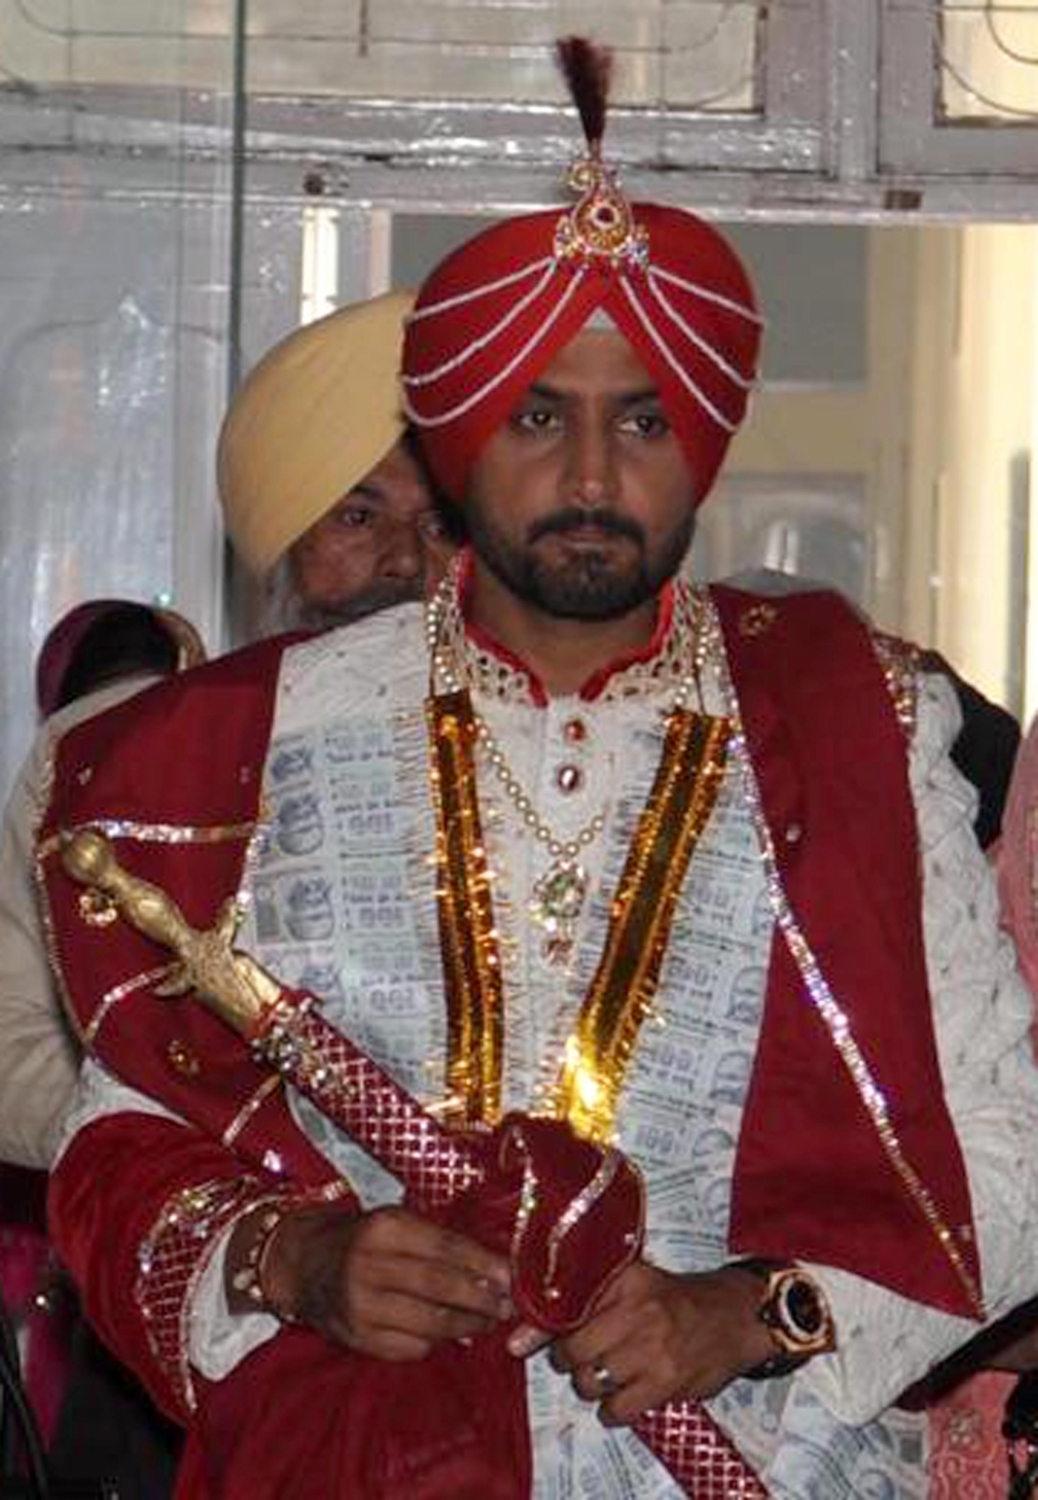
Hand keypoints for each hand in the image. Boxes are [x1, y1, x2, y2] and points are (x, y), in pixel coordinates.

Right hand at [229, 1203, 512, 1360]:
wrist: (306, 1264)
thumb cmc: (364, 1238)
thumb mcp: (397, 1222)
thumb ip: (439, 1240)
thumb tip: (494, 1267)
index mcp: (383, 1228)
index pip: (444, 1247)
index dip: (482, 1263)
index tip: (511, 1276)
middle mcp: (369, 1267)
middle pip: (439, 1287)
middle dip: (481, 1299)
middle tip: (508, 1305)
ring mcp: (361, 1307)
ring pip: (429, 1323)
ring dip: (467, 1325)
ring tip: (488, 1321)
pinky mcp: (357, 1339)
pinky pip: (411, 1348)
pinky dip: (437, 1342)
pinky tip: (452, 1334)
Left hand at [510, 1261, 772, 1423]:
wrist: (734, 1316)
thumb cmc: (673, 1299)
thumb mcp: (630, 1285)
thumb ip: (576, 1304)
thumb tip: (514, 1340)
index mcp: (623, 1277)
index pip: (564, 1304)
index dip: (540, 1328)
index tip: (525, 1340)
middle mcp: (635, 1308)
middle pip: (570, 1349)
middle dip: (568, 1361)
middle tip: (579, 1358)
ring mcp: (652, 1346)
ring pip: (589, 1381)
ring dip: (589, 1385)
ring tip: (604, 1375)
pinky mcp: (667, 1381)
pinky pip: (617, 1409)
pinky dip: (613, 1410)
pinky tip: (623, 1397)